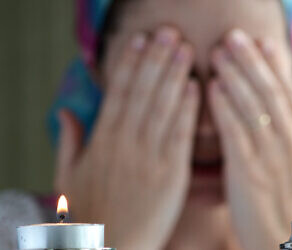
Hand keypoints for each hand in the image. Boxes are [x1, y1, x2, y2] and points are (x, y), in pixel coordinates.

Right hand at [55, 27, 198, 249]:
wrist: (112, 249)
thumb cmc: (91, 214)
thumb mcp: (68, 177)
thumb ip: (67, 141)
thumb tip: (65, 111)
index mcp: (101, 141)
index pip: (116, 93)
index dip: (128, 64)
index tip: (139, 40)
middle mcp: (124, 144)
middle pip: (141, 93)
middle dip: (155, 59)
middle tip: (168, 32)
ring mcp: (149, 158)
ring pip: (162, 107)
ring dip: (174, 75)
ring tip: (183, 48)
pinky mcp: (171, 175)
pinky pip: (180, 136)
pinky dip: (187, 109)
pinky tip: (196, 87)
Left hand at [210, 29, 291, 248]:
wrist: (284, 242)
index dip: (277, 65)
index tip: (263, 42)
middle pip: (271, 93)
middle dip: (251, 62)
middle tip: (234, 38)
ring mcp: (272, 157)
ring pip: (253, 107)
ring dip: (235, 77)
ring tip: (219, 54)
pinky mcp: (249, 172)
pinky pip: (235, 132)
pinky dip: (224, 108)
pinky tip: (212, 89)